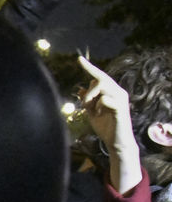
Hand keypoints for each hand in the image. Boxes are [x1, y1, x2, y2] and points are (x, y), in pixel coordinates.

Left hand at [79, 54, 140, 194]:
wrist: (116, 142)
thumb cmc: (105, 127)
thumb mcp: (92, 113)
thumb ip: (87, 101)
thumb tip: (80, 88)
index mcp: (111, 92)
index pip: (100, 76)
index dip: (89, 68)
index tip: (79, 59)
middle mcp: (118, 92)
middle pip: (100, 79)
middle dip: (89, 90)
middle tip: (86, 103)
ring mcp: (121, 99)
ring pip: (102, 86)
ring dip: (92, 98)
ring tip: (93, 111)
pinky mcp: (121, 108)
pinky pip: (105, 99)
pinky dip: (98, 106)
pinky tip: (99, 114)